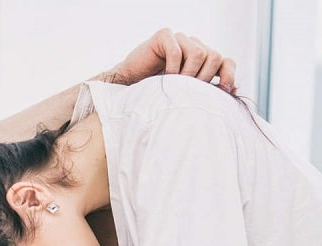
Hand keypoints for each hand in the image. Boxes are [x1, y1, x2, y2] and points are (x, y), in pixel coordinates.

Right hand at [100, 28, 235, 92]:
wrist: (127, 88)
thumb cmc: (155, 93)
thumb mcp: (185, 94)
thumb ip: (207, 91)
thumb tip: (234, 90)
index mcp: (202, 59)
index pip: (225, 61)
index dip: (228, 75)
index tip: (221, 91)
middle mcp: (193, 45)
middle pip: (215, 56)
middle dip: (204, 78)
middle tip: (188, 91)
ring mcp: (179, 38)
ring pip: (199, 53)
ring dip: (188, 74)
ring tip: (175, 85)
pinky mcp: (164, 36)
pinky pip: (177, 51)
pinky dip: (172, 68)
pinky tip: (163, 78)